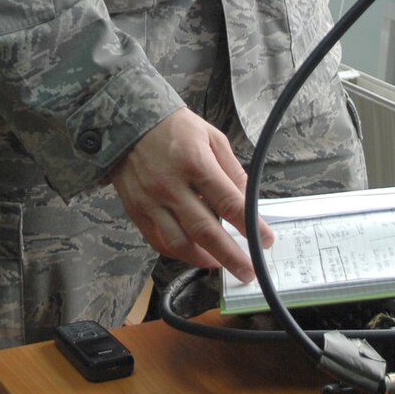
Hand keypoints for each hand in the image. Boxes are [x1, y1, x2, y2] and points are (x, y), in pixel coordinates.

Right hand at [108, 109, 273, 282]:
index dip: (250, 226)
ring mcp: (151, 201)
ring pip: (179, 244)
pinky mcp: (136, 211)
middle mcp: (171, 186)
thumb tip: (250, 200)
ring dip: (204, 260)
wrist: (127, 122)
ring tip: (222, 265)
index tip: (266, 240)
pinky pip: (158, 242)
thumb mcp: (212, 138)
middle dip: (230, 256)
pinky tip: (194, 254)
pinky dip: (178, 254)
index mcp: (195, 163)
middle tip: (248, 271)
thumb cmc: (175, 128)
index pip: (229, 202)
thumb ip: (232, 170)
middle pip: (205, 231)